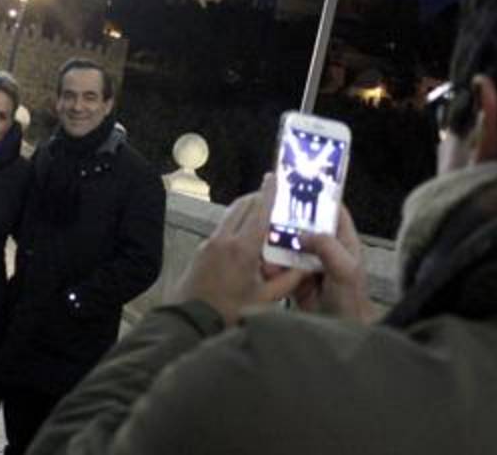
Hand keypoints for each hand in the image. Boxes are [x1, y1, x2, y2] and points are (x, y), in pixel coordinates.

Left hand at [166, 175, 304, 325]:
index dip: (269, 192)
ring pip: (231, 214)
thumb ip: (288, 280)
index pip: (260, 211)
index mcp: (243, 248)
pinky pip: (222, 227)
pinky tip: (245, 237)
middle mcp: (225, 238)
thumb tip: (306, 264)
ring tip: (261, 212)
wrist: (190, 320)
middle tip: (274, 195)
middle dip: (258, 197)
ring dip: (246, 208)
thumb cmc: (230, 311)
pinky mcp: (202, 248)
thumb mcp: (265, 300)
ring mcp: (210, 242)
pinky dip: (236, 222)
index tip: (275, 176)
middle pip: (243, 206)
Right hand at [267, 204, 380, 323]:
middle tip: (272, 215)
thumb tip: (304, 234)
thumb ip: (327, 247)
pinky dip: (273, 266)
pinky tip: (265, 267)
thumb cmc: (352, 301)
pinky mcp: (297, 279)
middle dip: (288, 222)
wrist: (342, 330)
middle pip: (305, 226)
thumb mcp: (345, 269)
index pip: (332, 211)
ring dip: (277, 247)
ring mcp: (311, 264)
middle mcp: (326, 249)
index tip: (301, 186)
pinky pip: (282, 267)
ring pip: (289, 246)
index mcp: (343, 241)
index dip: (319, 198)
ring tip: (266, 248)